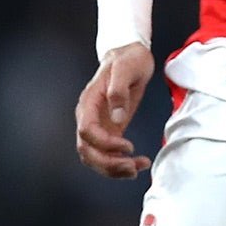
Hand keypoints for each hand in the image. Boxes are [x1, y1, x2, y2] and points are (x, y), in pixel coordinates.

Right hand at [76, 43, 155, 177]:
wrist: (130, 55)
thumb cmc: (127, 60)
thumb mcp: (125, 69)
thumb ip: (118, 91)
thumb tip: (117, 118)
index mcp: (88, 103)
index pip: (87, 131)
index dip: (105, 143)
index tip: (128, 146)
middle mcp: (89, 118)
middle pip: (87, 150)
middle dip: (108, 164)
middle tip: (133, 167)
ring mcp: (99, 126)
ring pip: (96, 157)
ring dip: (114, 168)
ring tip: (137, 169)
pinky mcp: (111, 130)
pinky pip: (108, 154)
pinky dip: (120, 163)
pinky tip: (138, 164)